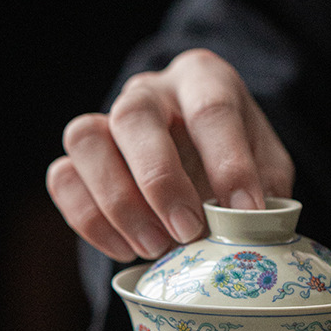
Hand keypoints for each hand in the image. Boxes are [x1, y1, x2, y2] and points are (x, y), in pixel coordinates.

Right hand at [46, 49, 294, 260]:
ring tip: (156, 247)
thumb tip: (249, 229)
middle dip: (160, 180)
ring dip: (118, 202)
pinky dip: (91, 221)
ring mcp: (106, 120)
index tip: (245, 213)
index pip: (211, 108)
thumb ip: (265, 193)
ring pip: (85, 140)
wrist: (201, 163)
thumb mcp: (267, 169)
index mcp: (203, 79)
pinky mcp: (79, 159)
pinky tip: (127, 250)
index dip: (229, 164)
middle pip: (134, 116)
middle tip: (187, 231)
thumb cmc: (237, 162)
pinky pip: (63, 179)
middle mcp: (149, 92)